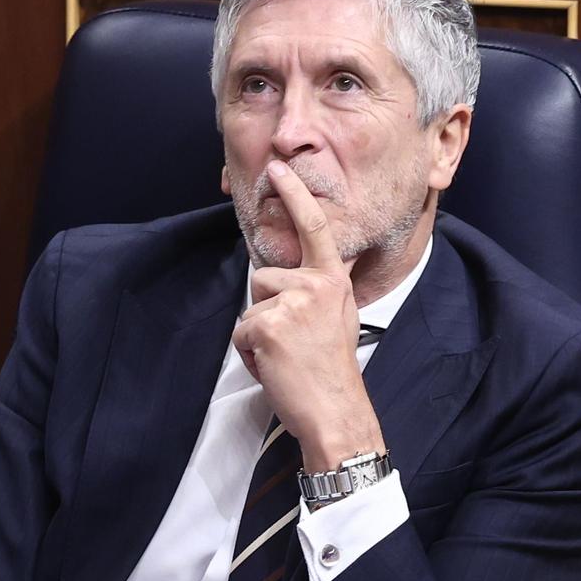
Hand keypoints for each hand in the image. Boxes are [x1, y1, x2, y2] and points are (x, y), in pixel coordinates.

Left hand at [234, 161, 386, 470]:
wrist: (335, 411)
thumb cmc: (332, 371)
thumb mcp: (338, 318)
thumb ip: (320, 291)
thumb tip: (296, 279)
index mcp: (333, 280)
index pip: (314, 228)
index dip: (295, 195)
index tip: (278, 169)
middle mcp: (315, 284)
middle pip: (263, 277)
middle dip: (267, 309)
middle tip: (294, 343)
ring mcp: (291, 303)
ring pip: (251, 305)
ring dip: (258, 333)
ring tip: (286, 355)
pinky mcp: (269, 325)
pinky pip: (242, 332)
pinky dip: (251, 354)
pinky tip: (276, 367)